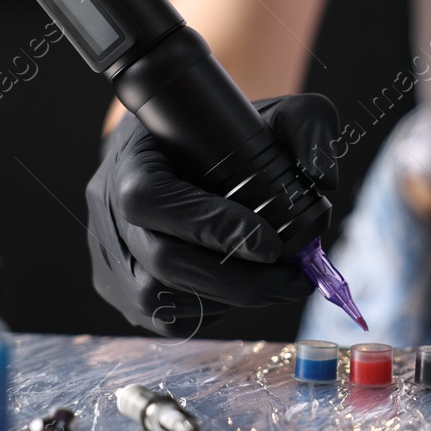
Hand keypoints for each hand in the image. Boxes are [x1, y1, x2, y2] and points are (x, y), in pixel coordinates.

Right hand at [84, 94, 338, 334]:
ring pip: (161, 297)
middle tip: (294, 278)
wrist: (186, 152)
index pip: (152, 199)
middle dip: (238, 279)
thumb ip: (309, 129)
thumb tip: (323, 179)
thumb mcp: (274, 113)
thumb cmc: (228, 134)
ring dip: (228, 298)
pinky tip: (240, 289)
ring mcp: (109, 253)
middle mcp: (107, 207)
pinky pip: (163, 317)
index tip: (271, 243)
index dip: (209, 226)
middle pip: (162, 261)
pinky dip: (209, 310)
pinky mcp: (120, 288)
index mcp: (131, 157)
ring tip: (277, 285)